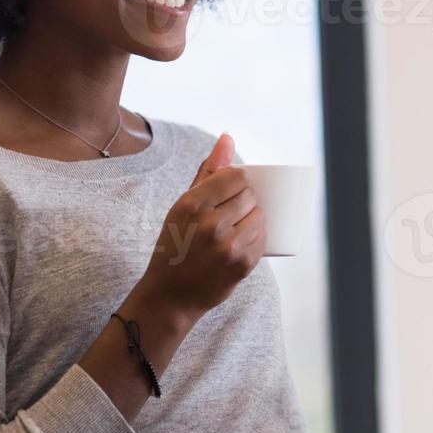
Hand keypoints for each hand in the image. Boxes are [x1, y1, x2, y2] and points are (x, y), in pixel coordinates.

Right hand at [132, 133, 265, 319]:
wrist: (170, 294)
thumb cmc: (176, 245)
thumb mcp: (183, 206)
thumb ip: (208, 171)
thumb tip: (227, 137)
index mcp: (191, 204)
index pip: (236, 176)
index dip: (237, 182)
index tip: (229, 192)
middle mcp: (210, 224)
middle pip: (250, 195)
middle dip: (245, 200)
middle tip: (228, 214)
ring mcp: (228, 246)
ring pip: (259, 215)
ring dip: (251, 219)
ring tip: (231, 230)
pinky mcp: (242, 264)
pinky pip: (262, 238)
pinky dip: (254, 238)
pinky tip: (237, 244)